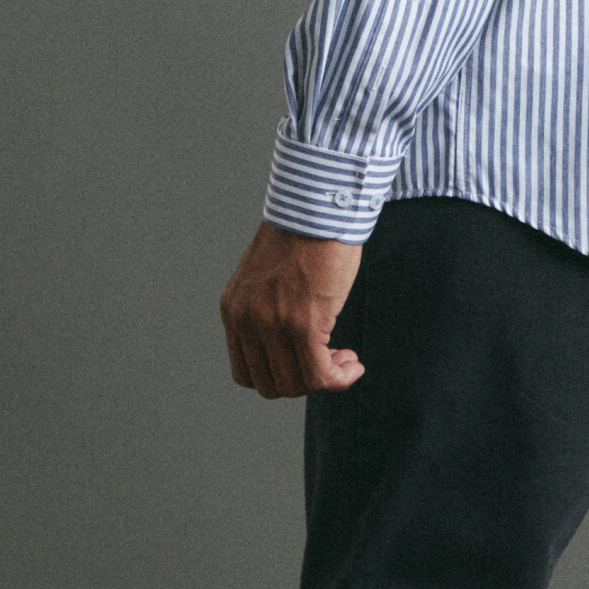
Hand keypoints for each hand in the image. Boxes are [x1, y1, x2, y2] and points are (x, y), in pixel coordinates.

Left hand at [220, 221, 364, 397]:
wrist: (321, 204)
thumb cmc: (305, 233)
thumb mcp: (270, 276)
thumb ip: (269, 308)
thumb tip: (294, 347)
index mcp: (233, 309)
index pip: (246, 373)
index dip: (280, 376)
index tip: (306, 360)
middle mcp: (246, 320)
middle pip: (272, 385)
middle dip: (305, 380)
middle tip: (333, 359)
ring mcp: (273, 324)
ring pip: (297, 384)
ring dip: (326, 379)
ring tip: (346, 358)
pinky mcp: (303, 323)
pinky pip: (320, 375)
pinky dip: (340, 378)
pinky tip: (355, 363)